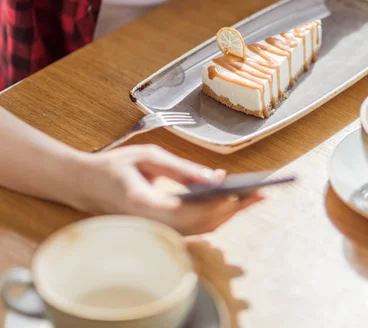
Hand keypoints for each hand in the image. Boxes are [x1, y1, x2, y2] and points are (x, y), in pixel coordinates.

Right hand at [69, 145, 262, 234]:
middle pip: (202, 223)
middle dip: (234, 208)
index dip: (216, 204)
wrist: (85, 185)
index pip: (188, 210)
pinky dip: (217, 214)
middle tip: (261, 192)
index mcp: (143, 205)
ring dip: (230, 213)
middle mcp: (152, 224)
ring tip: (255, 196)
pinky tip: (234, 200)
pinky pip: (196, 227)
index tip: (240, 192)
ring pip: (202, 229)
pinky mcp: (163, 230)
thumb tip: (215, 178)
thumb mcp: (148, 156)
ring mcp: (158, 231)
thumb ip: (181, 169)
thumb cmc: (114, 167)